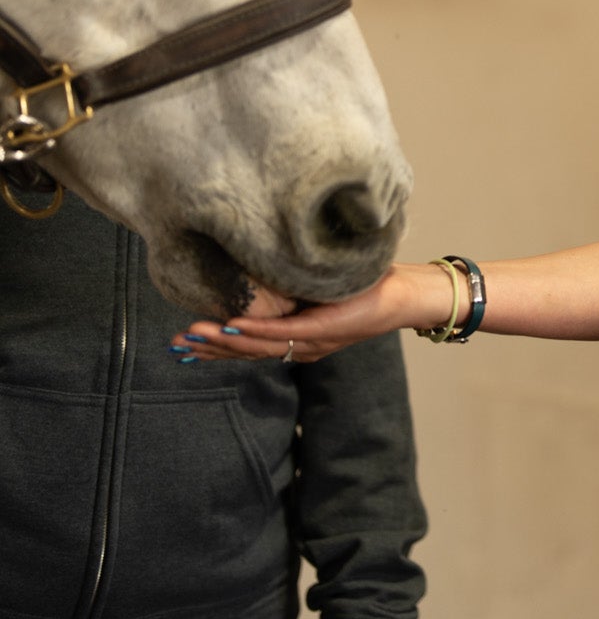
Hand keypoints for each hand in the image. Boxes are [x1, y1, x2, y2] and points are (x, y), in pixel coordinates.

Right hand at [175, 264, 436, 362]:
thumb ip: (293, 288)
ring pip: (258, 346)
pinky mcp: (324, 329)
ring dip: (223, 342)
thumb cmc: (363, 289)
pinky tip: (232, 328)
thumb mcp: (320, 289)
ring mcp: (311, 340)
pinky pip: (284, 333)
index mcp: (296, 340)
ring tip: (193, 336)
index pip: (249, 347)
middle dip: (209, 347)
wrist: (401, 295)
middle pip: (246, 351)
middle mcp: (299, 346)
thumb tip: (264, 267)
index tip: (183, 344)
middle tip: (176, 344)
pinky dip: (257, 332)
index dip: (215, 346)